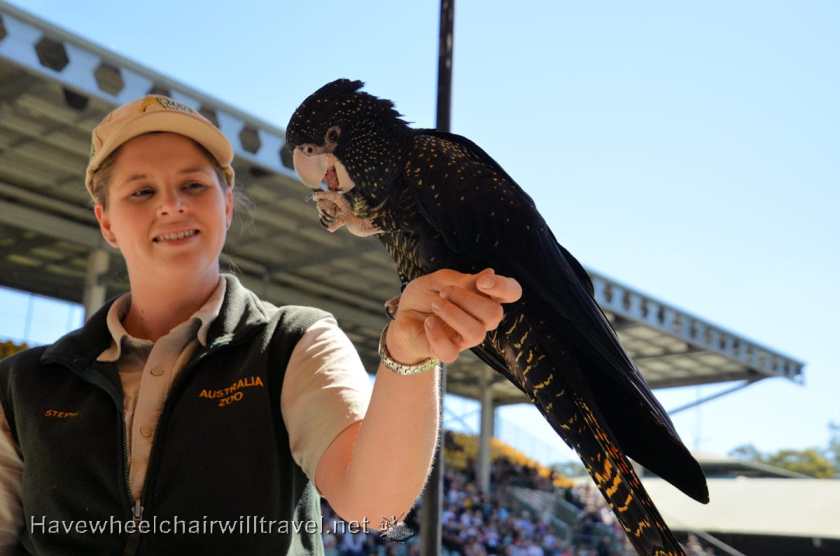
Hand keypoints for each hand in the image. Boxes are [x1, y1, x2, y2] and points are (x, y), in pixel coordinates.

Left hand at [386, 268, 522, 364]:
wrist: (402, 316)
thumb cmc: (425, 296)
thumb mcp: (440, 280)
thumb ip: (463, 280)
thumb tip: (490, 274)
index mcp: (484, 297)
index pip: (512, 292)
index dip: (504, 287)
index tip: (482, 282)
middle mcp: (480, 319)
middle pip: (495, 314)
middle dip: (468, 299)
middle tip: (444, 292)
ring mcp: (465, 338)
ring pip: (476, 333)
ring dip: (453, 314)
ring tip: (435, 305)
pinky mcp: (447, 352)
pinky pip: (451, 351)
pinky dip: (437, 334)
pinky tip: (428, 322)